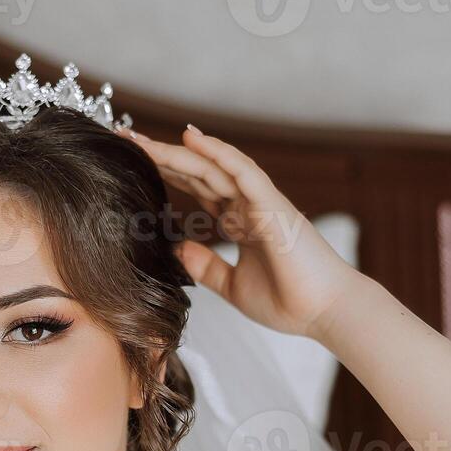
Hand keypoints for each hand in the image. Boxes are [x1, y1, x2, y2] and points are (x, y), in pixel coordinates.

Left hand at [116, 124, 361, 342]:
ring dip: (178, 150)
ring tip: (142, 137)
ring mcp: (261, 202)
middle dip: (161, 155)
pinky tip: (189, 138)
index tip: (132, 162)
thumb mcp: (232, 286)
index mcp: (240, 223)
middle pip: (198, 172)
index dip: (166, 173)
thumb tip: (177, 249)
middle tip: (125, 137)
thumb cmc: (289, 302)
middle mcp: (248, 206)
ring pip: (214, 166)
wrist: (326, 313)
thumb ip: (206, 266)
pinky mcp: (273, 205)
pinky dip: (217, 152)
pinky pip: (242, 171)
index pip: (196, 189)